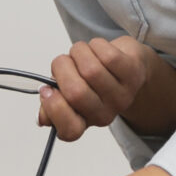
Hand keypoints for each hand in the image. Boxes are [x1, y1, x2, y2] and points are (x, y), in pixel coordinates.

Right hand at [38, 36, 160, 139]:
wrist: (126, 65)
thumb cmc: (92, 79)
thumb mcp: (68, 94)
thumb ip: (51, 106)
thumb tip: (42, 118)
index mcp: (85, 121)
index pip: (69, 130)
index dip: (54, 108)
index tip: (47, 89)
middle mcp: (105, 114)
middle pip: (76, 93)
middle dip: (62, 68)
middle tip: (64, 62)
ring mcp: (122, 96)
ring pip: (91, 70)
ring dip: (78, 52)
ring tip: (81, 52)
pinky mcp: (133, 73)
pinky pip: (108, 56)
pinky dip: (95, 45)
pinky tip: (97, 48)